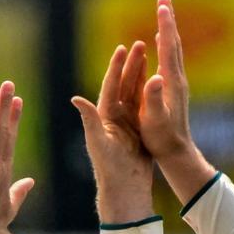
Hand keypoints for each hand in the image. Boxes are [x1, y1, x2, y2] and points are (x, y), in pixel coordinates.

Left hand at [72, 42, 154, 223]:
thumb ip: (90, 119)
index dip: (116, 67)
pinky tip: (158, 81)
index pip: (110, 86)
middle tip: (141, 44)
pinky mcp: (139, 132)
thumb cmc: (109, 168)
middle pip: (124, 85)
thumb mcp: (98, 142)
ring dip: (141, 75)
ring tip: (149, 55)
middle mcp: (114, 118)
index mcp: (103, 117)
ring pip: (135, 94)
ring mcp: (127, 124)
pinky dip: (150, 93)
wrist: (125, 189)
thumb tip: (76, 98)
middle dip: (131, 65)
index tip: (123, 48)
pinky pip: (145, 107)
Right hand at [140, 0, 193, 159]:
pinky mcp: (174, 89)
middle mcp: (178, 79)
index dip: (165, 26)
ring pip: (174, 49)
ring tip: (164, 14)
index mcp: (171, 83)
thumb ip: (154, 98)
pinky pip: (170, 60)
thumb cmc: (163, 139)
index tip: (162, 6)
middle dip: (168, 20)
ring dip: (169, 29)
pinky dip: (167, 45)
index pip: (168, 48)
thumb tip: (155, 77)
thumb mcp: (155, 120)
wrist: (178, 152)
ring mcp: (177, 84)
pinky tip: (164, 43)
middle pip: (174, 43)